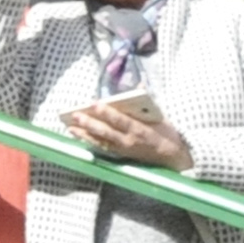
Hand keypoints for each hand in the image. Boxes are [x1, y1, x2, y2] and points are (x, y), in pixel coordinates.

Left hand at [61, 103, 191, 168]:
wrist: (172, 158)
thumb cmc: (166, 134)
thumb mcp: (161, 117)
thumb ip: (148, 102)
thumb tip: (140, 84)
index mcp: (140, 129)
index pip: (121, 120)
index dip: (107, 112)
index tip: (94, 103)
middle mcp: (129, 141)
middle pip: (106, 131)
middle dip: (90, 123)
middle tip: (76, 115)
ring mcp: (123, 149)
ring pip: (100, 141)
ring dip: (84, 134)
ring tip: (70, 126)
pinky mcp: (119, 155)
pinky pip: (102, 147)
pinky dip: (89, 141)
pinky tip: (79, 136)